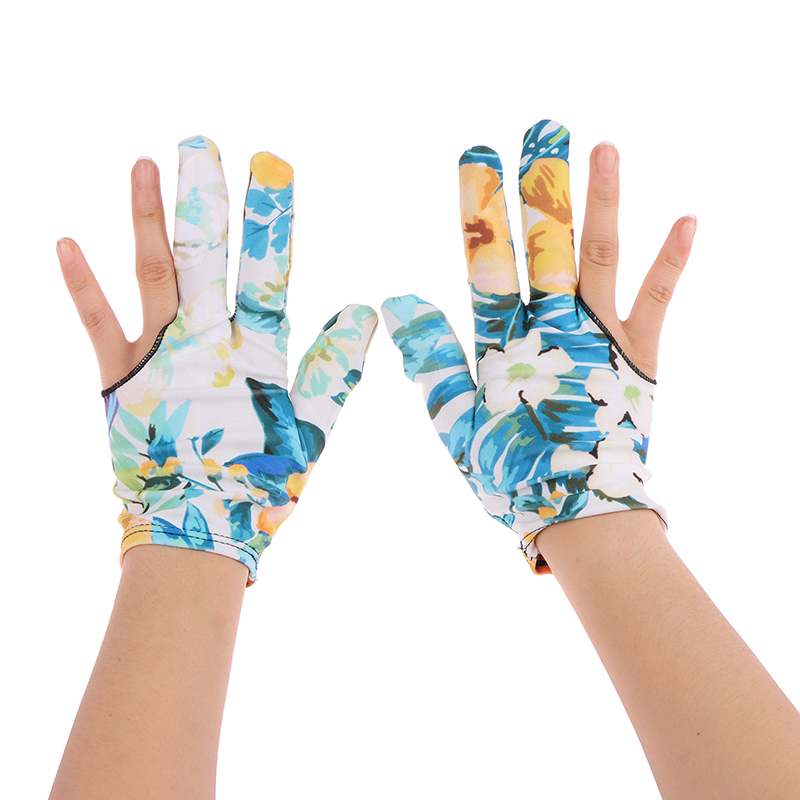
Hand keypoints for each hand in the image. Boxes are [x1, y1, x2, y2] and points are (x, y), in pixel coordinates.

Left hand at [58, 137, 377, 584]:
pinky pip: (96, 325)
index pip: (268, 272)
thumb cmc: (262, 479)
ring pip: (153, 275)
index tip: (271, 166)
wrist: (198, 528)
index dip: (270, 220)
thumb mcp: (313, 425)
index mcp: (255, 353)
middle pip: (205, 259)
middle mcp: (204, 343)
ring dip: (148, 219)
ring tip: (144, 164)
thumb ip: (338, 367)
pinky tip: (61, 241)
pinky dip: (79, 285)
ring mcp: (158, 357)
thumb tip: (366, 311)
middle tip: (199, 143)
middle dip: (205, 200)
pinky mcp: (120, 378)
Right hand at [382, 120, 693, 571]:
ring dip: (600, 201)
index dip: (480, 210)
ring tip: (603, 147)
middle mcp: (552, 328)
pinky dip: (673, 261)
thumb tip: (396, 300)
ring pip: (597, 257)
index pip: (486, 262)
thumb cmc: (511, 471)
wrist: (578, 512)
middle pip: (546, 246)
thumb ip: (429, 358)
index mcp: (502, 342)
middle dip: (541, 188)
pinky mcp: (637, 355)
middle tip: (543, 129)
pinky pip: (657, 300)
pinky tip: (691, 217)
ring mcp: (598, 337)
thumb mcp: (454, 419)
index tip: (475, 157)